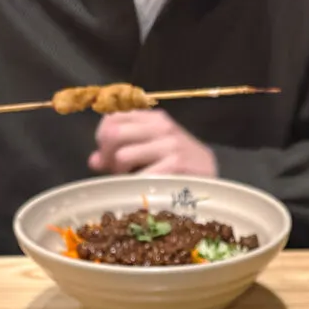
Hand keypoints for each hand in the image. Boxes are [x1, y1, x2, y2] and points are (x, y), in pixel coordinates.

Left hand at [89, 110, 216, 176]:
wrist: (215, 182)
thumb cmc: (180, 169)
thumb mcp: (152, 153)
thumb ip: (122, 152)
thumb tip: (93, 161)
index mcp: (153, 118)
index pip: (112, 118)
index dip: (102, 140)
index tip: (107, 159)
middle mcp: (161, 126)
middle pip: (113, 133)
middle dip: (109, 157)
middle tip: (119, 173)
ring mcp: (170, 144)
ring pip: (123, 155)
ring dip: (122, 175)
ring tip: (134, 182)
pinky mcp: (177, 164)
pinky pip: (141, 175)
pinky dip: (137, 186)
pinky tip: (146, 190)